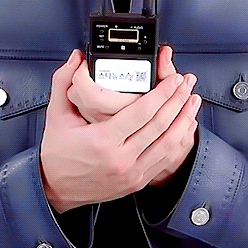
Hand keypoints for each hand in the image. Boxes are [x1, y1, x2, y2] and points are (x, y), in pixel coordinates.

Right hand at [66, 46, 199, 185]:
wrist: (55, 189)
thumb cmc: (56, 154)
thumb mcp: (56, 115)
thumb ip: (63, 82)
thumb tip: (74, 59)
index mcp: (102, 141)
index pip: (142, 113)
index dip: (162, 93)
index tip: (173, 79)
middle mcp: (120, 159)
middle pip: (160, 126)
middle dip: (178, 101)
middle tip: (187, 83)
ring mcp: (131, 173)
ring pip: (168, 144)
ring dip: (184, 120)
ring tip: (192, 101)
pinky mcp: (136, 181)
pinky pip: (165, 160)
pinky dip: (179, 141)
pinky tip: (185, 127)